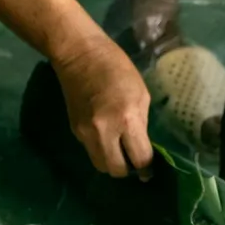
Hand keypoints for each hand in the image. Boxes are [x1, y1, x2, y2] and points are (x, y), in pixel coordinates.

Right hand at [51, 37, 153, 179]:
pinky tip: (107, 137)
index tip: (149, 169)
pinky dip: (101, 150)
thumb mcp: (140, 93)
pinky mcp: (75, 131)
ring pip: (100, 165)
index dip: (146, 168)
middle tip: (133, 162)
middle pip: (116, 169)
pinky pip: (91, 151)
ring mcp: (86, 133)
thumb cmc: (117, 68)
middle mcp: (104, 132)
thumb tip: (140, 145)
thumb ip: (141, 123)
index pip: (139, 158)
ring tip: (120, 152)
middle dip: (127, 169)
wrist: (79, 55)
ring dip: (112, 163)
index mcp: (127, 119)